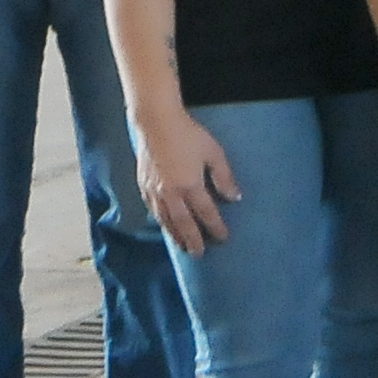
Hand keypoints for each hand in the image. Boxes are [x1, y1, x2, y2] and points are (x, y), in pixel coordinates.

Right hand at [135, 112, 237, 253]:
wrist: (156, 123)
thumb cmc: (189, 135)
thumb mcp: (214, 153)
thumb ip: (224, 177)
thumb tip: (234, 197)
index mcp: (190, 186)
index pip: (206, 213)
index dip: (215, 227)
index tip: (223, 238)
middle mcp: (170, 193)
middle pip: (183, 223)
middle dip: (192, 240)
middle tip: (198, 254)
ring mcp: (154, 191)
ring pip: (166, 220)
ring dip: (175, 235)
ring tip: (182, 246)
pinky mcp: (143, 185)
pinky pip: (153, 210)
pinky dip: (161, 221)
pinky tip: (165, 225)